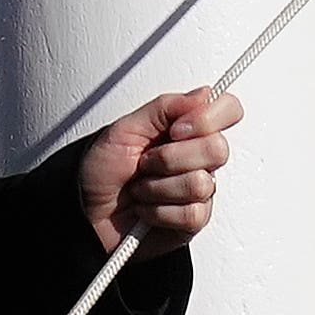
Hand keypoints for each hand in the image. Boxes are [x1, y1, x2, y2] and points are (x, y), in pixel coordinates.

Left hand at [78, 87, 239, 252]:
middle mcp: (198, 157)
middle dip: (170, 157)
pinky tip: (146, 208)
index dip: (209, 118)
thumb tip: (202, 94)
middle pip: (218, 149)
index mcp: (185, 129)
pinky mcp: (194, 219)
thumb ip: (164, 108)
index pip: (227, 110)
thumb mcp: (124, 129)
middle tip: (146, 162)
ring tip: (140, 187)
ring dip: (157, 187)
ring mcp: (199, 189)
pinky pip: (191, 213)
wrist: (87, 212)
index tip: (176, 128)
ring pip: (201, 183)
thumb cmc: (103, 171)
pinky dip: (157, 211)